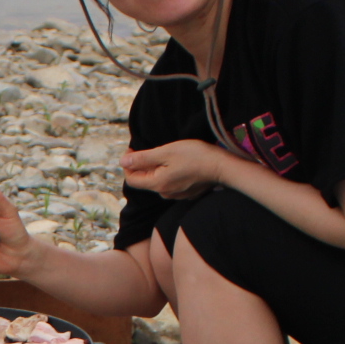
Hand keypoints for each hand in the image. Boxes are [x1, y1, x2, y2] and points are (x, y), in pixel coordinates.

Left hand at [119, 140, 238, 200]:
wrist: (221, 166)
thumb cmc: (194, 156)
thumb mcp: (165, 152)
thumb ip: (143, 158)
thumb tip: (123, 161)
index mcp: (157, 184)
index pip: (132, 179)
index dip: (128, 164)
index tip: (133, 149)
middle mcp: (165, 193)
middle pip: (144, 180)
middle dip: (142, 165)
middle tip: (149, 149)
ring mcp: (176, 195)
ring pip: (157, 181)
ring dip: (155, 168)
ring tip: (165, 154)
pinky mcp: (186, 192)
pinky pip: (170, 183)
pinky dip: (167, 173)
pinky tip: (177, 162)